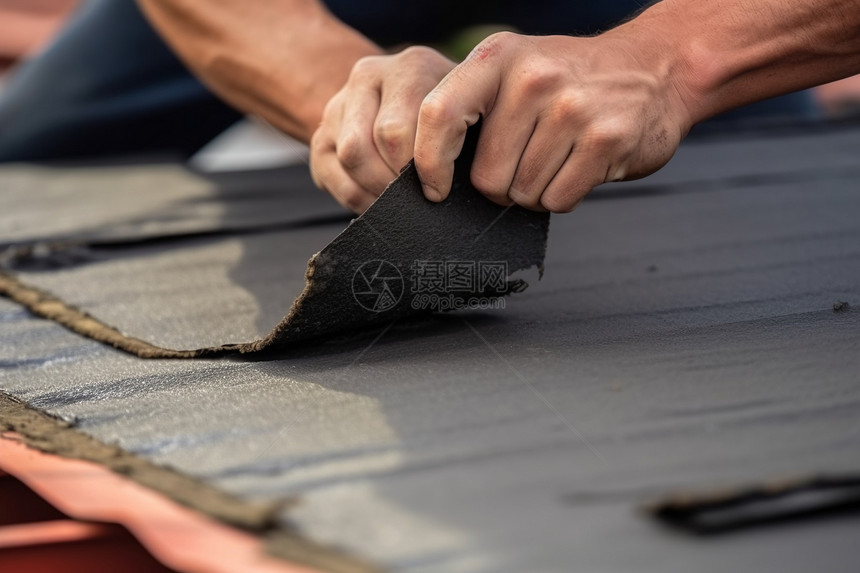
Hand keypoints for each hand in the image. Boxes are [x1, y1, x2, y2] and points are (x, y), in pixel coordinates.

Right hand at [310, 46, 455, 211]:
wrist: (397, 100)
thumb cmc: (447, 117)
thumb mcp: (467, 113)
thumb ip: (467, 134)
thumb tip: (473, 178)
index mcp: (414, 67)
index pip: (407, 126)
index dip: (425, 168)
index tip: (438, 190)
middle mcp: (371, 75)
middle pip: (376, 141)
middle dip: (400, 181)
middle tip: (419, 197)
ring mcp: (340, 101)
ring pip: (351, 157)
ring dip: (378, 189)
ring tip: (399, 201)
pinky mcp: (321, 131)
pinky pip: (333, 175)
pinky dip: (358, 197)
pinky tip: (378, 198)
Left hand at [413, 31, 693, 211]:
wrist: (657, 67)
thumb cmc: (571, 80)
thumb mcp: (516, 71)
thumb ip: (473, 109)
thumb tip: (428, 173)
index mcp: (497, 58)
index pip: (438, 116)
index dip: (428, 163)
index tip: (435, 188)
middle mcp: (532, 78)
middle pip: (486, 176)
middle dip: (502, 187)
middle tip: (526, 163)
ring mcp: (571, 108)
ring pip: (523, 194)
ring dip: (536, 191)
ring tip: (558, 157)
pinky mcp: (605, 139)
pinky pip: (558, 199)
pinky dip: (563, 196)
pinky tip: (579, 165)